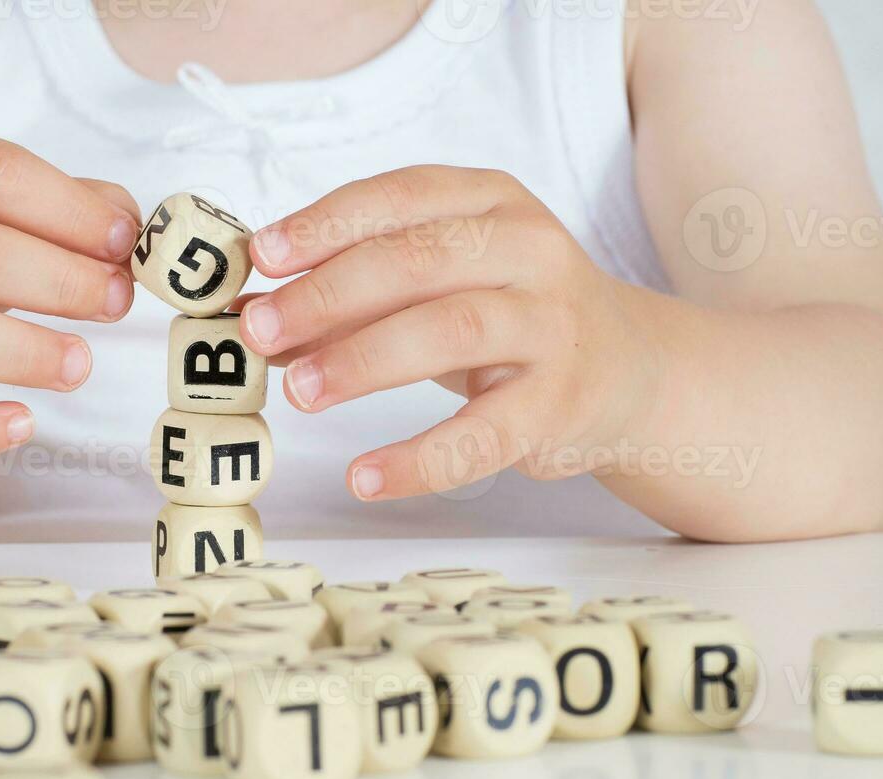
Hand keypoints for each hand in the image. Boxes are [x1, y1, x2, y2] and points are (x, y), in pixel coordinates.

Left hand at [238, 165, 663, 500]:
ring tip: (300, 392)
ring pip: (451, 329)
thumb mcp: (437, 286)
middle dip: (328, 294)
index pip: (400, 197)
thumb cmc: (509, 317)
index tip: (262, 256)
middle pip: (418, 259)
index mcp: (490, 201)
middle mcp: (529, 249)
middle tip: (260, 329)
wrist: (629, 370)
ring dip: (363, 360)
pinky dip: (418, 459)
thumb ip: (350, 296)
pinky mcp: (560, 403)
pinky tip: (364, 476)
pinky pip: (482, 435)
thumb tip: (253, 315)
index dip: (325, 223)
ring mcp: (551, 325)